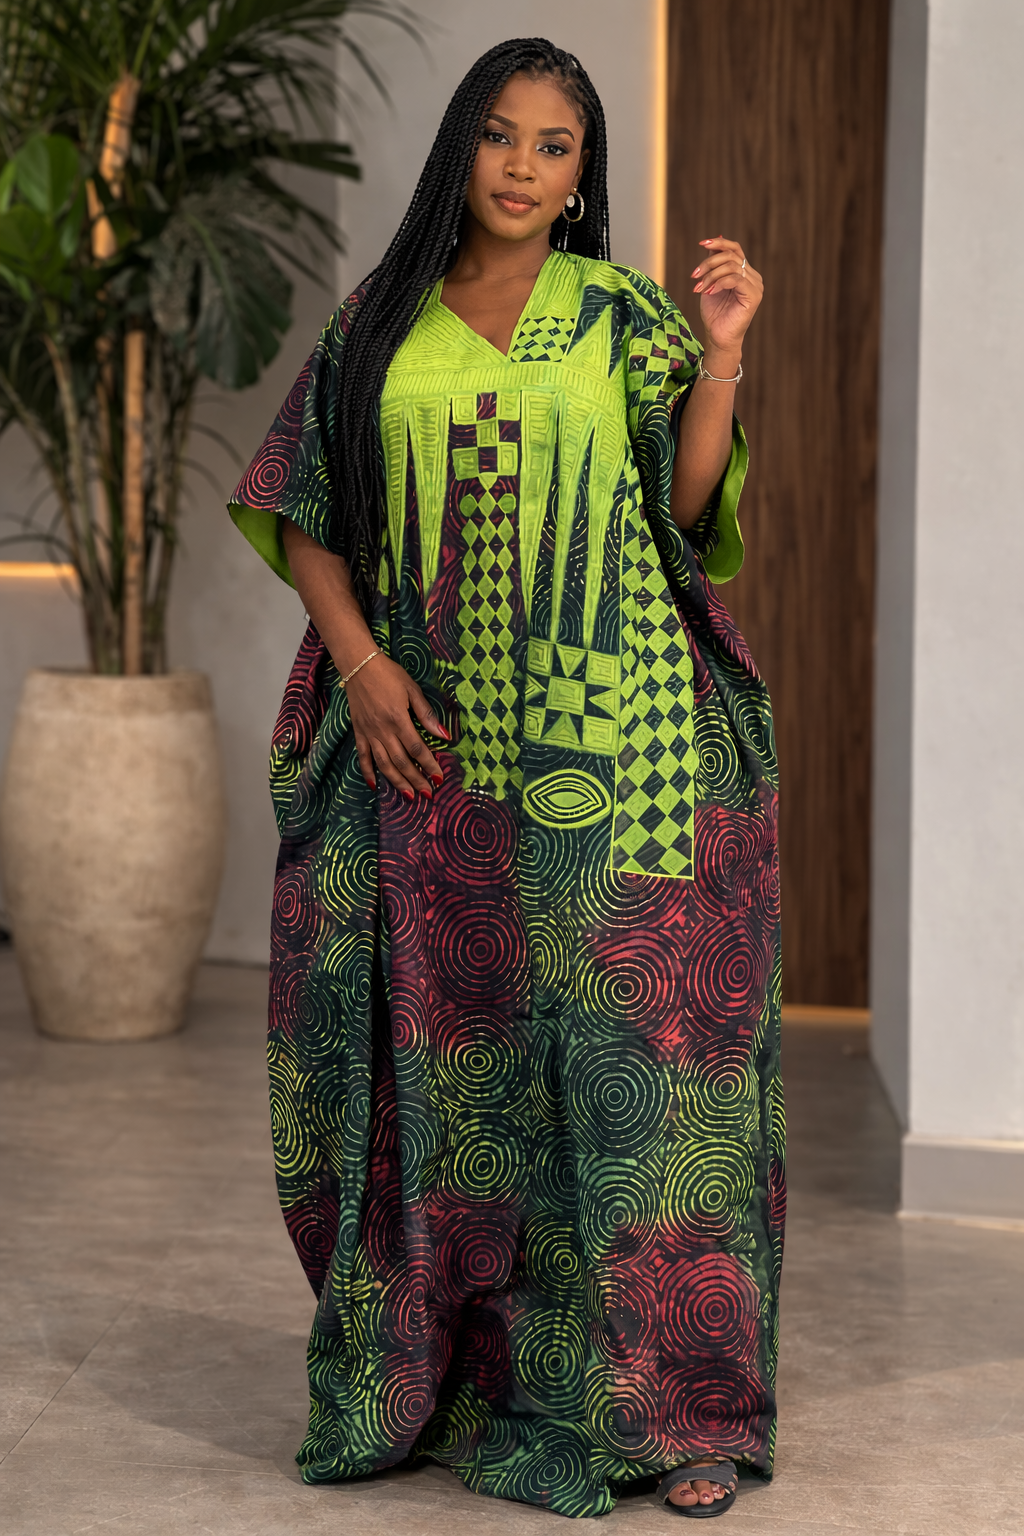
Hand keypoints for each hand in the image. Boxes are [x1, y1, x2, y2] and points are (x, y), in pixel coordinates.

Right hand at [345, 653, 448, 798]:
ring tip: (408, 796)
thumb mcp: (412, 689)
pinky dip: (368, 772)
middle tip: (427, 794)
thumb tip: (444, 734)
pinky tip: (374, 785)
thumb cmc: (389, 675)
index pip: (417, 748)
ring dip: (396, 781)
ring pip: (383, 763)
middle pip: (401, 761)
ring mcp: (369, 733)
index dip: (429, 764)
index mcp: (399, 719)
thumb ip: (427, 714)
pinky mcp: (358, 732)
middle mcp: (383, 730)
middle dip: (415, 779)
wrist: (359, 665)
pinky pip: (362, 756)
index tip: (438, 778)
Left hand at [692, 236, 762, 356]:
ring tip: (699, 288)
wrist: (718, 337)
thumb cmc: (714, 314)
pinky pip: (735, 279)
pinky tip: (709, 292)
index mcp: (744, 272)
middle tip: (694, 276)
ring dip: (710, 275)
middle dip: (708, 263)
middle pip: (731, 256)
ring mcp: (755, 285)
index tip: (701, 243)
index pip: (735, 249)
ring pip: (731, 267)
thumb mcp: (710, 283)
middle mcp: (753, 276)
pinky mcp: (753, 296)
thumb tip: (712, 242)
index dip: (719, 243)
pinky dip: (719, 283)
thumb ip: (713, 264)